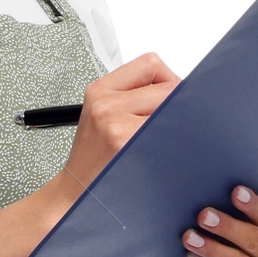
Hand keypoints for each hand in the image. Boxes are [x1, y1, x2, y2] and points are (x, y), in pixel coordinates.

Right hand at [43, 53, 179, 217]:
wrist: (76, 192)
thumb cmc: (94, 158)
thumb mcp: (103, 115)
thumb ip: (135, 96)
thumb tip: (181, 91)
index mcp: (100, 89)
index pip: (151, 64)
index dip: (168, 81)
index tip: (168, 100)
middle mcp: (105, 103)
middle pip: (168, 87)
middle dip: (176, 106)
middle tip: (168, 126)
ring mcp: (115, 123)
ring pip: (171, 109)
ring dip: (175, 125)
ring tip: (160, 140)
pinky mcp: (125, 142)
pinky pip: (166, 132)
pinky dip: (172, 142)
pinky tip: (160, 152)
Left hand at [166, 186, 257, 256]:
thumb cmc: (234, 256)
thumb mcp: (241, 237)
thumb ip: (242, 221)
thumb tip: (220, 196)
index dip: (255, 206)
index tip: (235, 191)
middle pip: (257, 242)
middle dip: (228, 227)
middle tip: (203, 215)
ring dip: (213, 248)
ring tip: (189, 237)